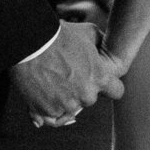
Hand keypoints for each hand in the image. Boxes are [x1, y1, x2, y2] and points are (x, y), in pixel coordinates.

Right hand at [8, 19, 123, 126]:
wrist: (33, 43)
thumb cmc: (61, 35)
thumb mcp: (88, 32)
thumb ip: (100, 43)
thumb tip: (104, 47)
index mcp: (100, 77)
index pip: (117, 91)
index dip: (109, 86)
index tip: (101, 82)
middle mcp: (87, 95)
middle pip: (89, 99)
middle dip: (81, 90)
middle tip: (67, 74)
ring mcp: (68, 106)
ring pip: (70, 109)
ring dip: (63, 99)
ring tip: (51, 81)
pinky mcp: (48, 112)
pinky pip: (51, 118)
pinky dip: (46, 110)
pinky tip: (42, 97)